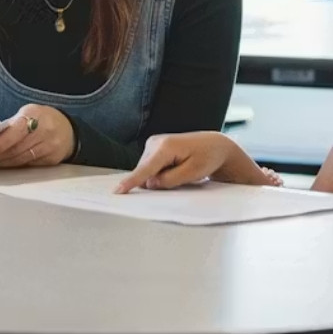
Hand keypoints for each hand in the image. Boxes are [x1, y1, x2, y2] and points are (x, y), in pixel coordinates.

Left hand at [0, 104, 74, 169]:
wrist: (68, 129)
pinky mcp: (51, 161)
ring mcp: (50, 147)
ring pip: (20, 160)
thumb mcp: (28, 113)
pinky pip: (27, 166)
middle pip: (15, 149)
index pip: (18, 130)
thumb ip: (11, 125)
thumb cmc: (41, 119)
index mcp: (36, 115)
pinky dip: (10, 168)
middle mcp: (45, 131)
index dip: (3, 142)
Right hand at [115, 132, 264, 192]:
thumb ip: (169, 180)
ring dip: (159, 177)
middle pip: (145, 173)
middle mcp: (155, 142)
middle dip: (157, 181)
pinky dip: (159, 172)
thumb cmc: (207, 157)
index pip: (145, 169)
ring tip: (180, 169)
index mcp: (166, 147)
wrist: (214, 145)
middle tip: (181, 176)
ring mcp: (153, 144)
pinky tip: (174, 167)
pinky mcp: (153, 147)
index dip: (132, 181)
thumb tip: (150, 184)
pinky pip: (149, 168)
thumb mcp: (192, 173)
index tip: (118, 191)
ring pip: (146, 171)